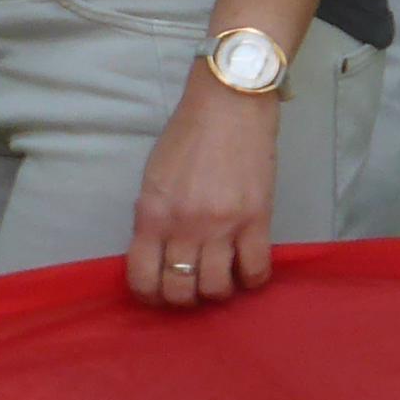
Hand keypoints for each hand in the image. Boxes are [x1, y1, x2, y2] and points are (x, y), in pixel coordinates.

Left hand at [128, 69, 282, 305]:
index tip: (159, 293)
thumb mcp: (155, 176)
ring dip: (216, 290)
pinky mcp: (257, 219)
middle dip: (183, 298)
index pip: (142, 277)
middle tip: (192, 286)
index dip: (149, 295)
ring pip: (216, 288)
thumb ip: (154, 216)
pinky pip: (255, 270)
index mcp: (152, 213)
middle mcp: (184, 226)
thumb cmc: (188, 133)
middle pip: (179, 290)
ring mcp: (222, 225)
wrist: (230, 101)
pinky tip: (248, 268)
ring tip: (221, 276)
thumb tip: (160, 252)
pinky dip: (251, 279)